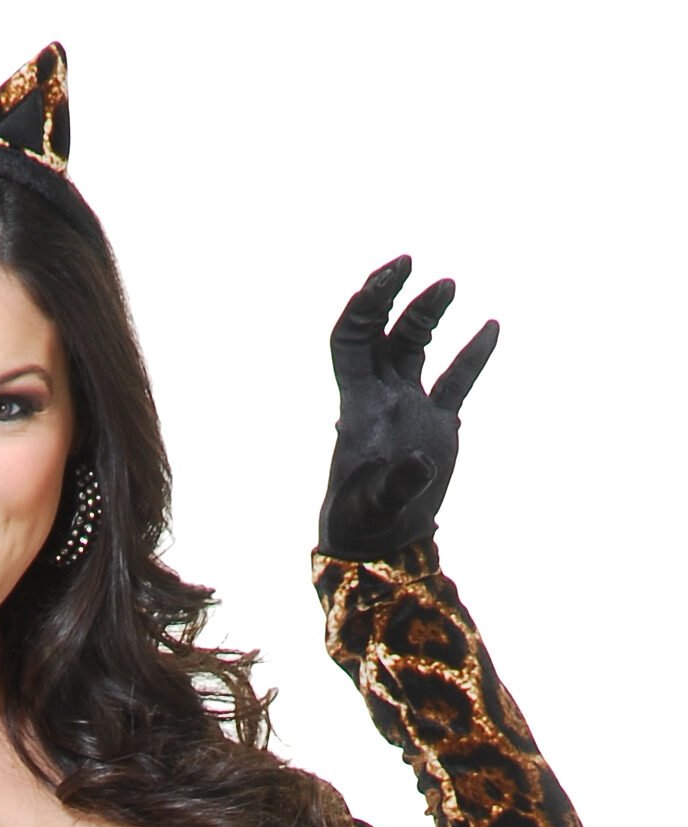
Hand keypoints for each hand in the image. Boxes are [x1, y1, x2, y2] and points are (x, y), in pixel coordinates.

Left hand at [317, 255, 498, 559]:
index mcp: (358, 406)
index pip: (352, 340)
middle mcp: (380, 397)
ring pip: (415, 346)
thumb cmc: (365, 525)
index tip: (390, 278)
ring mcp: (409, 407)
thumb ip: (398, 483)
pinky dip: (472, 355)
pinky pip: (456, 381)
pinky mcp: (435, 425)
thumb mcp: (378, 506)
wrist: (381, 546)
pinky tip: (491, 326)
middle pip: (381, 333)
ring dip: (428, 313)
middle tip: (411, 264)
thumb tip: (421, 465)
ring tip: (449, 284)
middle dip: (391, 296)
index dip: (365, 305)